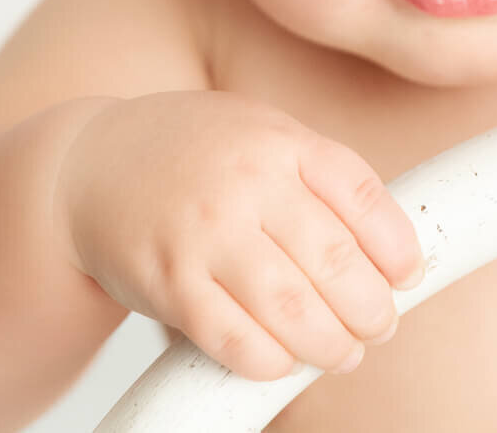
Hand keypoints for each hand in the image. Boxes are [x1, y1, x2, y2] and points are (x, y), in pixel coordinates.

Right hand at [53, 90, 423, 379]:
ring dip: (332, 344)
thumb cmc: (194, 155)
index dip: (397, 248)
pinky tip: (285, 361)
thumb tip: (391, 250)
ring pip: (293, 309)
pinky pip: (234, 340)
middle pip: (335, 261)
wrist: (88, 165)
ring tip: (344, 352)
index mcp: (281, 141)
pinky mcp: (169, 282)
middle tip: (378, 326)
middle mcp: (246, 183)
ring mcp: (205, 233)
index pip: (362, 197)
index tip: (408, 277)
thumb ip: (319, 178)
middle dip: (371, 309)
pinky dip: (271, 361)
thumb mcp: (262, 135)